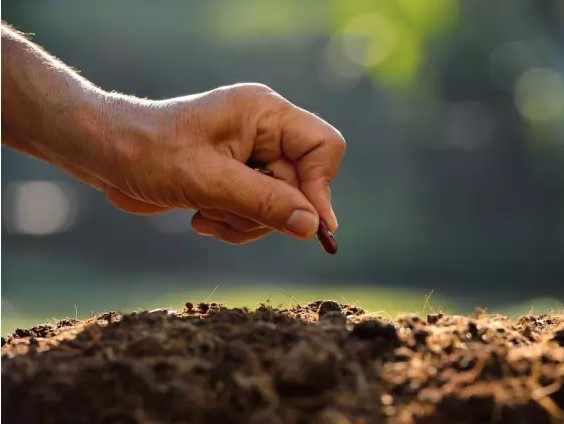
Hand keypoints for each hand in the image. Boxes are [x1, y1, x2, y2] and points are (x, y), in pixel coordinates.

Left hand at [102, 84, 345, 243]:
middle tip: (225, 213)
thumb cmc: (150, 154)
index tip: (305, 224)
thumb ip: (264, 203)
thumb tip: (313, 226)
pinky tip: (201, 216)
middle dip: (264, 211)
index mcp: (265, 113)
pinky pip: (258, 211)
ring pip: (281, 205)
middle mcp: (266, 130)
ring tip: (205, 213)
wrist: (106, 153)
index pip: (324, 146)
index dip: (320, 187)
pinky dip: (233, 223)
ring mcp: (254, 153)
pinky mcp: (240, 175)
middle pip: (302, 185)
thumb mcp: (209, 181)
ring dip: (244, 221)